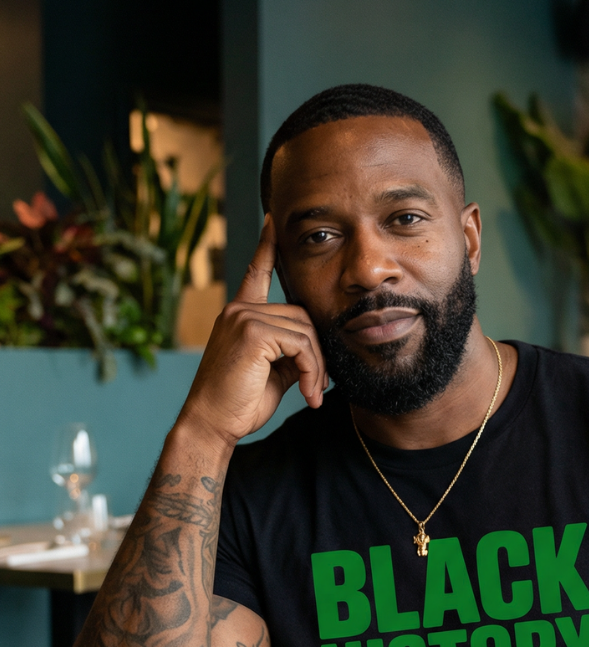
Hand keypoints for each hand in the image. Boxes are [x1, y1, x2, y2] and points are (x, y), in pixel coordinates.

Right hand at [177, 214, 327, 451]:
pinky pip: (302, 344)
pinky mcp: (252, 332)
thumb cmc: (240, 403)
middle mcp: (239, 310)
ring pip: (306, 332)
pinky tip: (307, 393)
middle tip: (317, 387)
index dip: (267, 247)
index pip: (257, 273)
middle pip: (302, 316)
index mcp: (240, 315)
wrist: (212, 425)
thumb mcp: (273, 371)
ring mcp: (244, 318)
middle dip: (317, 354)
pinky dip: (312, 370)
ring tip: (312, 393)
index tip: (273, 222)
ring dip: (317, 367)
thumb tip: (317, 347)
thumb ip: (291, 350)